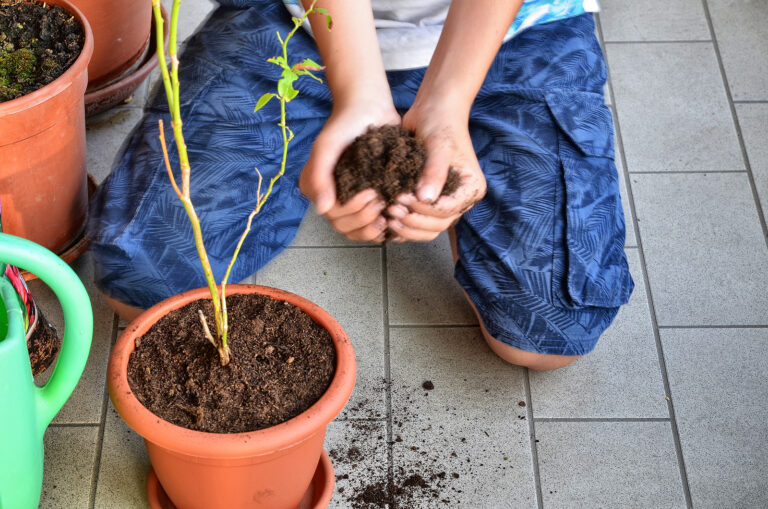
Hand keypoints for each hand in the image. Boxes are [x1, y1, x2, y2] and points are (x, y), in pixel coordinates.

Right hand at [299, 100, 400, 241]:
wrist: (368, 107)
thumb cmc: (345, 124)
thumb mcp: (327, 146)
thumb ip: (319, 175)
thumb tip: (321, 210)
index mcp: (315, 187)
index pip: (333, 216)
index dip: (354, 212)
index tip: (372, 193)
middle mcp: (329, 197)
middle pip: (345, 227)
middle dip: (365, 219)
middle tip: (382, 200)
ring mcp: (349, 199)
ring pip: (357, 230)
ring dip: (373, 226)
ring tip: (388, 208)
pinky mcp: (367, 198)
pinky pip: (370, 223)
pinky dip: (382, 225)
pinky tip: (393, 216)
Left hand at [386, 102, 485, 241]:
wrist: (432, 108)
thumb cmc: (440, 122)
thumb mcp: (439, 145)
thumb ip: (434, 171)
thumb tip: (426, 199)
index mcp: (470, 188)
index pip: (448, 211)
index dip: (424, 211)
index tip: (402, 198)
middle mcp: (460, 198)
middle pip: (438, 224)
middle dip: (414, 221)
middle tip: (391, 210)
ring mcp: (444, 200)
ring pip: (428, 228)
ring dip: (408, 226)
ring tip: (388, 214)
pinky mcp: (428, 199)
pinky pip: (418, 221)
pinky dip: (404, 225)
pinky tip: (387, 218)